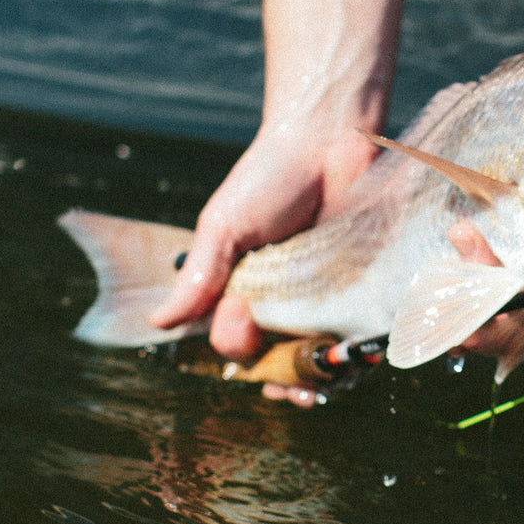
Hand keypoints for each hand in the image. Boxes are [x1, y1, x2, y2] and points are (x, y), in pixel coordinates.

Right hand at [150, 121, 378, 407]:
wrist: (328, 139)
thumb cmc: (270, 178)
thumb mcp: (224, 225)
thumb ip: (199, 277)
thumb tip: (158, 323)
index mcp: (246, 291)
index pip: (237, 342)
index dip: (237, 344)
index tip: (238, 311)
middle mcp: (286, 303)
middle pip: (280, 362)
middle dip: (280, 380)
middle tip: (286, 382)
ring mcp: (327, 298)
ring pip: (321, 359)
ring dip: (318, 379)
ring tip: (317, 383)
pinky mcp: (365, 288)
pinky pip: (362, 334)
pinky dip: (358, 356)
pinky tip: (355, 360)